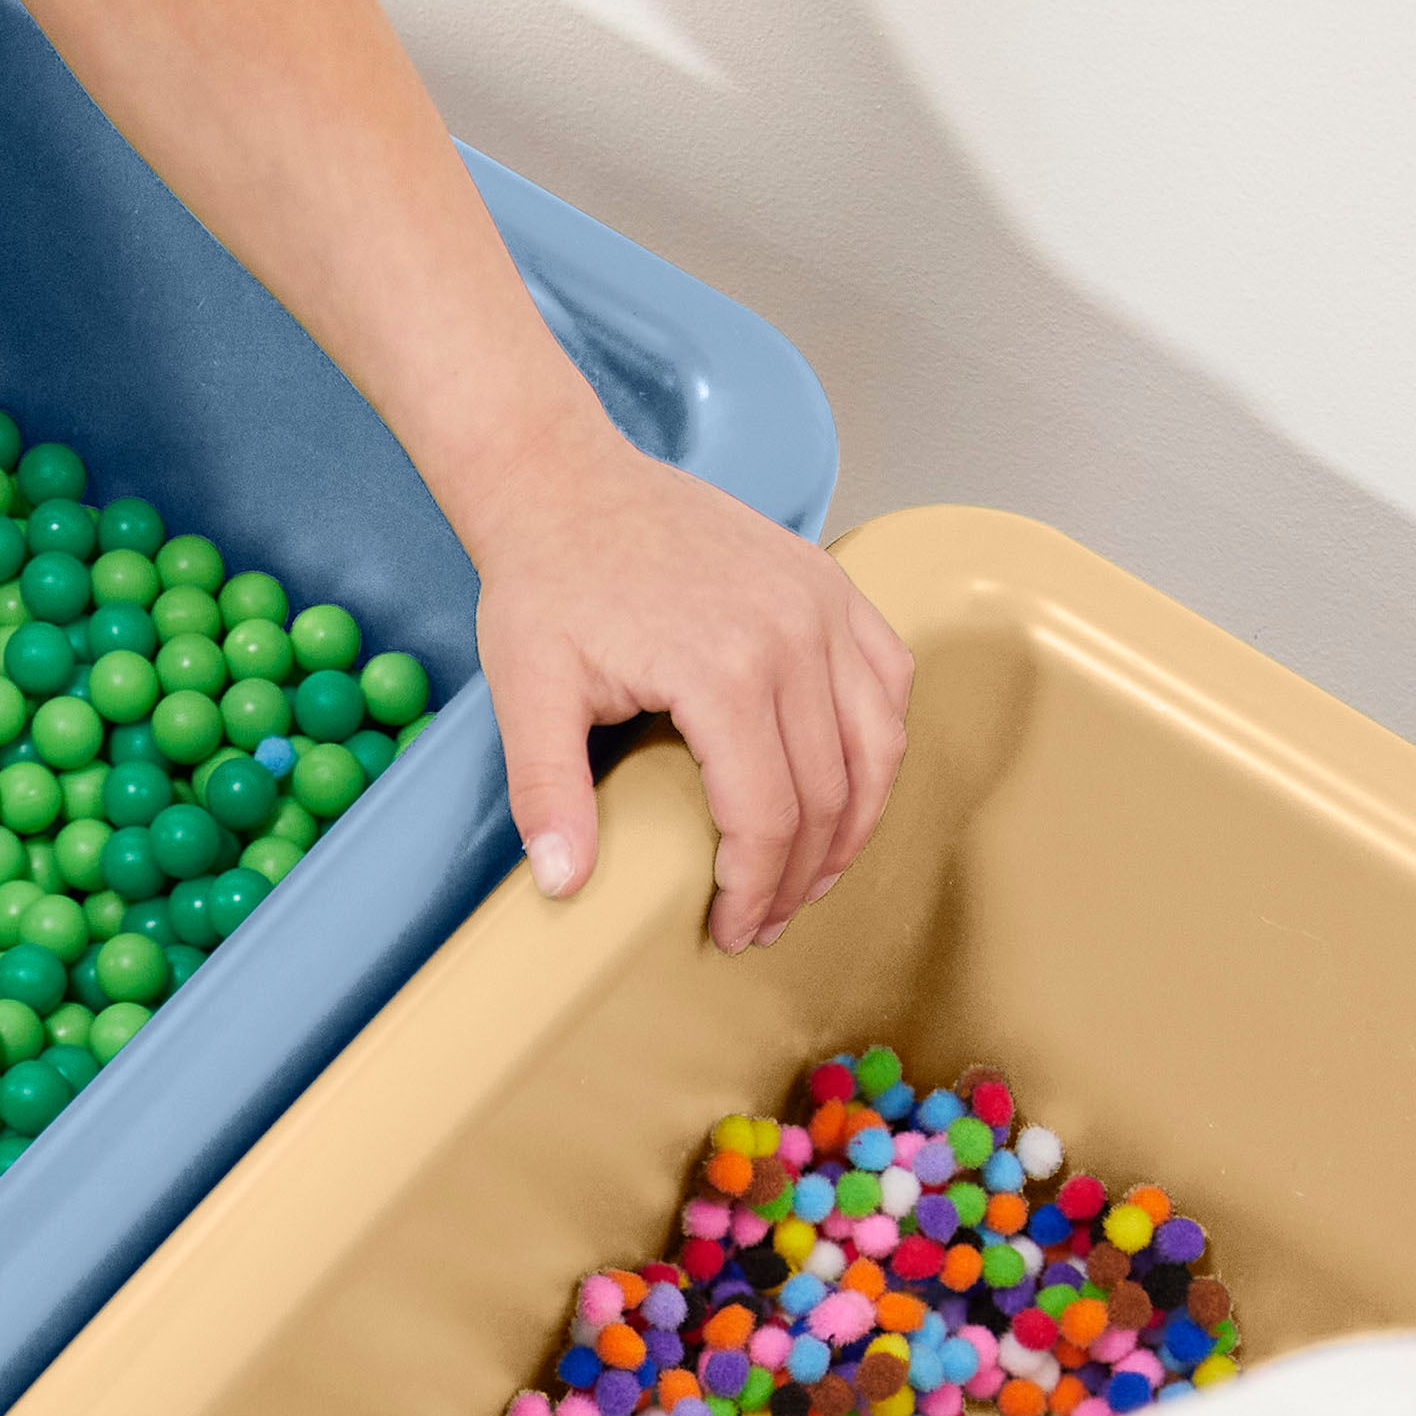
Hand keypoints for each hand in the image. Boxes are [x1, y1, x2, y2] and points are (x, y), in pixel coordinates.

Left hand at [470, 427, 912, 953]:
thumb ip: (548, 793)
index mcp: (725, 671)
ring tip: (811, 875)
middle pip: (829, 792)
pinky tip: (846, 789)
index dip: (754, 888)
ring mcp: (822, 603)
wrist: (569, 485)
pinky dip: (878, 745)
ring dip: (854, 822)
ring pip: (877, 742)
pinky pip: (887, 678)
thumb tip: (562, 883)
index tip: (729, 930)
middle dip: (801, 874)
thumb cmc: (549, 586)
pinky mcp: (830, 583)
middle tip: (764, 921)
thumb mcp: (528, 696)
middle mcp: (793, 634)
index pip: (769, 816)